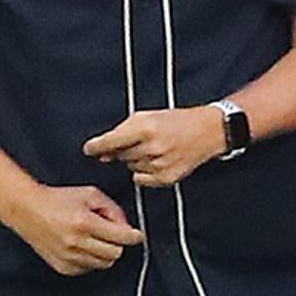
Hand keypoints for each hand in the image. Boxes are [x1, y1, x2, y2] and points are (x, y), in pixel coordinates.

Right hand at [5, 175, 144, 273]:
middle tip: (110, 233)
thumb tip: (127, 228)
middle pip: (115, 253)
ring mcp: (69, 257)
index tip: (138, 235)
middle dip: (117, 243)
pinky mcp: (64, 267)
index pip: (121, 237)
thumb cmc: (57, 200)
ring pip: (104, 264)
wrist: (28, 210)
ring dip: (104, 252)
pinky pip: (89, 268)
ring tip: (92, 237)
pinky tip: (81, 246)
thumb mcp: (90, 194)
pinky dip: (90, 259)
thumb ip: (113, 209)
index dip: (134, 236)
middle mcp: (77, 242)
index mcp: (84, 222)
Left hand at [84, 102, 233, 187]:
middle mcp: (151, 147)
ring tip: (154, 149)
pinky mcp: (166, 178)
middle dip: (123, 150)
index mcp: (145, 128)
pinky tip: (158, 161)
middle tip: (139, 142)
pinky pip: (141, 179)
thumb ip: (123, 132)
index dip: (96, 146)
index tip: (88, 149)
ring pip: (131, 167)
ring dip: (136, 160)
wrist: (206, 132)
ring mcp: (159, 165)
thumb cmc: (176, 121)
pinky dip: (144, 172)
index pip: (111, 141)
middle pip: (120, 156)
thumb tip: (102, 153)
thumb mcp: (147, 117)